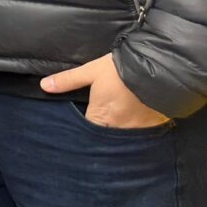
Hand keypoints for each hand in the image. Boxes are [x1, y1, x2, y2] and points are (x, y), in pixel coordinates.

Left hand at [40, 53, 170, 129]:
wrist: (162, 67)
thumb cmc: (123, 69)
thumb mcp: (93, 71)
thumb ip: (68, 80)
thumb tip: (44, 86)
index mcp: (101, 117)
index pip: (86, 132)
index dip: (80, 132)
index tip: (76, 132)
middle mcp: (120, 127)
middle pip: (106, 138)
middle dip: (100, 139)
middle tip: (95, 138)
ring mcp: (139, 128)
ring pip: (125, 138)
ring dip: (120, 136)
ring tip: (117, 130)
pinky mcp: (156, 125)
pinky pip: (144, 134)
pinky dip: (138, 131)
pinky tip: (136, 125)